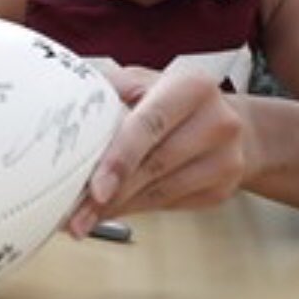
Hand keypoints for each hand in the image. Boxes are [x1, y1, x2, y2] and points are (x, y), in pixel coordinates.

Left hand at [67, 66, 254, 238]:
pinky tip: (113, 209)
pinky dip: (136, 209)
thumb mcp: (145, 82)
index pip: (150, 125)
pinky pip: (169, 204)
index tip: (95, 188)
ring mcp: (225, 159)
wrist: (230, 124)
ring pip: (160, 192)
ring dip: (118, 207)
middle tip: (76, 213)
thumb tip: (68, 103)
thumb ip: (113, 89)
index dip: (120, 158)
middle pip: (154, 164)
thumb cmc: (175, 101)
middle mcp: (217, 122)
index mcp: (193, 87)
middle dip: (111, 193)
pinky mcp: (222, 189)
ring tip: (85, 216)